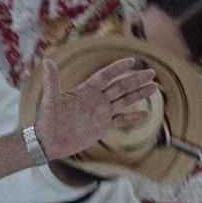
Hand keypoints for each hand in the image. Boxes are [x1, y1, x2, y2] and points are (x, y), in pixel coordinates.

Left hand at [33, 57, 157, 159]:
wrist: (48, 142)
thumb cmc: (47, 119)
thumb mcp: (50, 100)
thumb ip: (51, 81)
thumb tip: (47, 61)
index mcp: (85, 91)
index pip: (105, 75)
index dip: (118, 68)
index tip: (132, 60)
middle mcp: (96, 99)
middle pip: (120, 86)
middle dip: (135, 80)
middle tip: (151, 73)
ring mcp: (101, 113)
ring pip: (124, 101)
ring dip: (139, 94)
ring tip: (154, 87)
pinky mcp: (102, 127)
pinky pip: (121, 120)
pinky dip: (133, 117)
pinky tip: (146, 113)